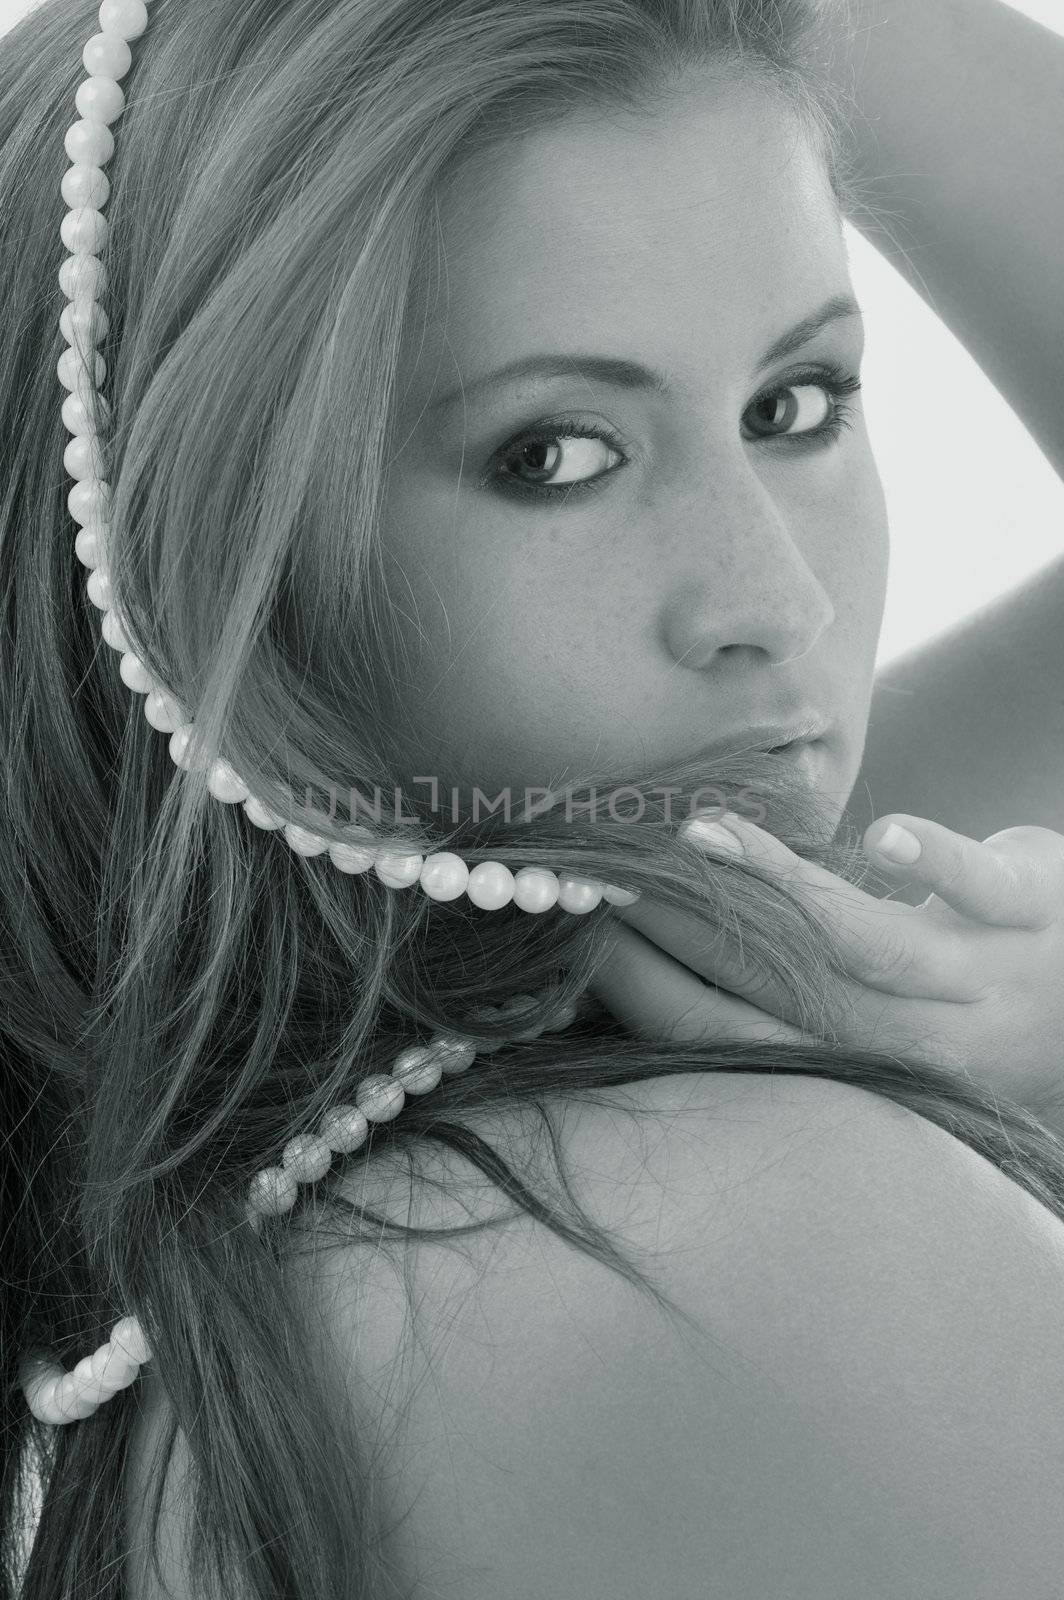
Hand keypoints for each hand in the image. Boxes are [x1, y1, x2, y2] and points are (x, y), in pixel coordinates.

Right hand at [590, 810, 1063, 1121]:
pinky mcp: (1032, 909)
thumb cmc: (959, 1002)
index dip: (649, 990)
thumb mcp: (869, 1024)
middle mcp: (918, 1043)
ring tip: (696, 840)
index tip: (581, 931)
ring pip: (861, 946)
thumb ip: (775, 1000)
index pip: (730, 1040)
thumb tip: (631, 970)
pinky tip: (883, 840)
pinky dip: (935, 863)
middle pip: (780, 992)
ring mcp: (982, 978)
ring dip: (771, 893)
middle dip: (684, 931)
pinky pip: (983, 890)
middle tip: (607, 875)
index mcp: (861, 1074)